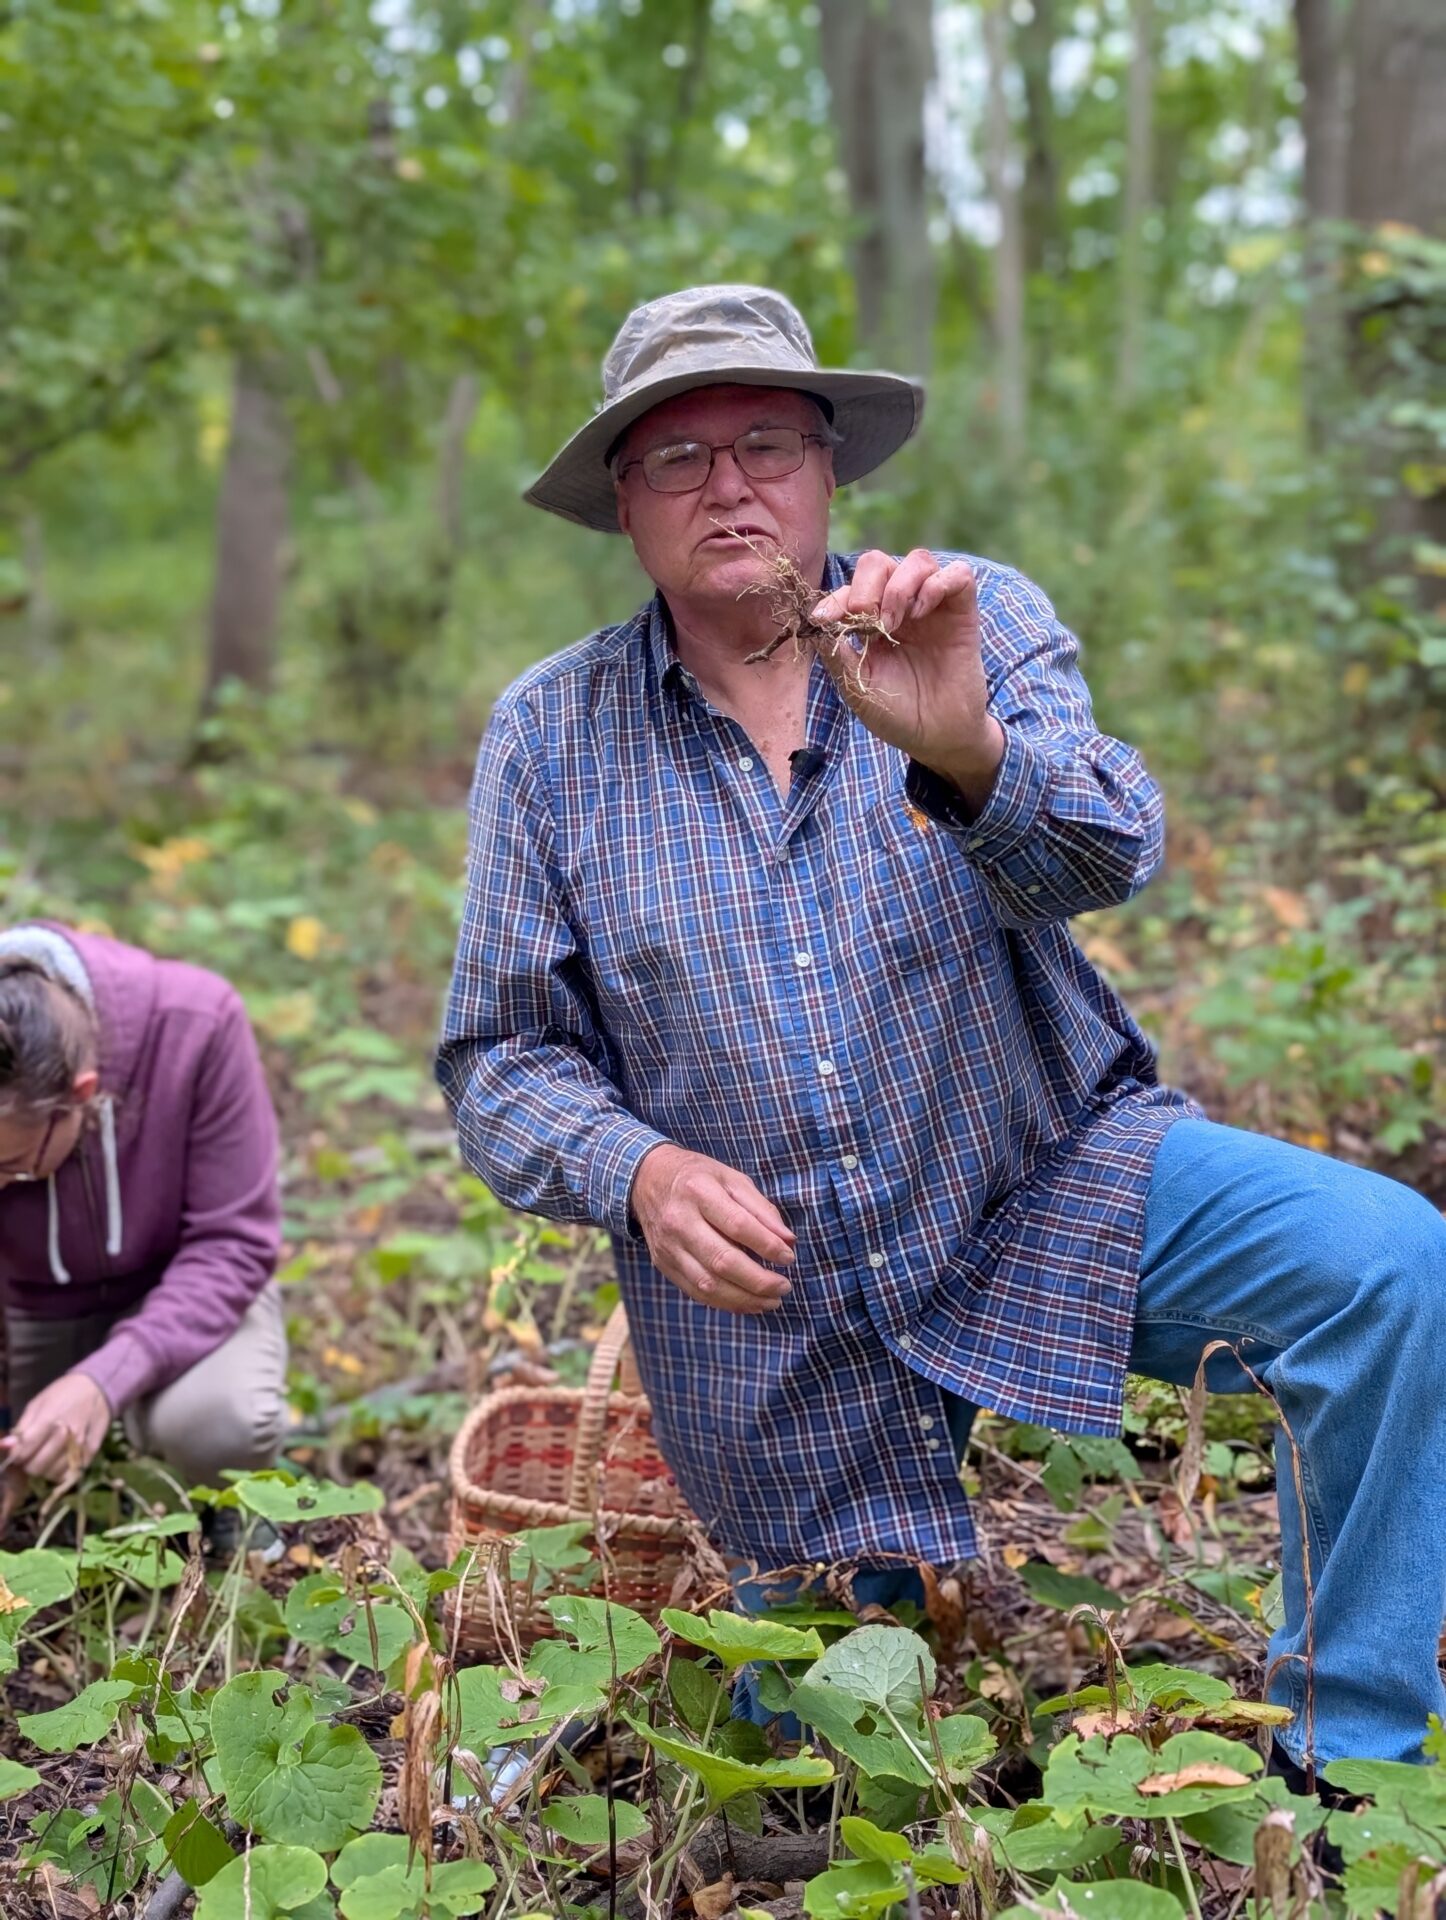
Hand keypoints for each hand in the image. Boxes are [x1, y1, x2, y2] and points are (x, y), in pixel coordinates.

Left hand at [0, 1371, 111, 1482]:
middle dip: (29, 1465)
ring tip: (46, 1458)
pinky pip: (70, 1474)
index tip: (17, 1454)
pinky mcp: (92, 1453)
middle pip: (37, 1467)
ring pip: (53, 1474)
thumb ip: (22, 1427)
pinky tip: (60, 1460)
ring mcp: (80, 1446)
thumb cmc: (62, 1394)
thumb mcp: (38, 1404)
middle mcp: (66, 1435)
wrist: (97, 1387)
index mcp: (49, 1419)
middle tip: (32, 1456)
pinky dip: (61, 1472)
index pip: (25, 1450)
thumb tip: (4, 1446)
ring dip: (45, 1470)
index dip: (16, 1456)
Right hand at [630, 1144, 794, 1313]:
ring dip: (744, 1298)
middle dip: (759, 1280)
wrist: (647, 1181)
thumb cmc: (698, 1178)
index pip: (738, 1225)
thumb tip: (787, 1241)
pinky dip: (725, 1303)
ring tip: (771, 1301)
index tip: (788, 1257)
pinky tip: (747, 1303)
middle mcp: (679, 1221)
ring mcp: (669, 1246)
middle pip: (722, 1260)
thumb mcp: (732, 1179)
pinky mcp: (664, 1264)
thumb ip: (761, 1209)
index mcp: (699, 1191)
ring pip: (708, 1284)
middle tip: (784, 1286)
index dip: (767, 1245)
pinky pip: (695, 1292)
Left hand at [811, 549, 1004, 809]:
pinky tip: (922, 612)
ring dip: (899, 586)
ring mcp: (933, 607)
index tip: (824, 619)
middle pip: (879, 563)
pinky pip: (958, 574)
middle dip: (866, 587)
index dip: (835, 598)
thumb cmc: (896, 713)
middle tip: (868, 621)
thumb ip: (836, 653)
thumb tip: (814, 622)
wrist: (936, 737)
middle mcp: (902, 607)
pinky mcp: (963, 612)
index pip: (851, 589)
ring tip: (895, 623)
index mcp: (872, 621)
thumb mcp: (856, 685)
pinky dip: (937, 584)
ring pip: (918, 560)